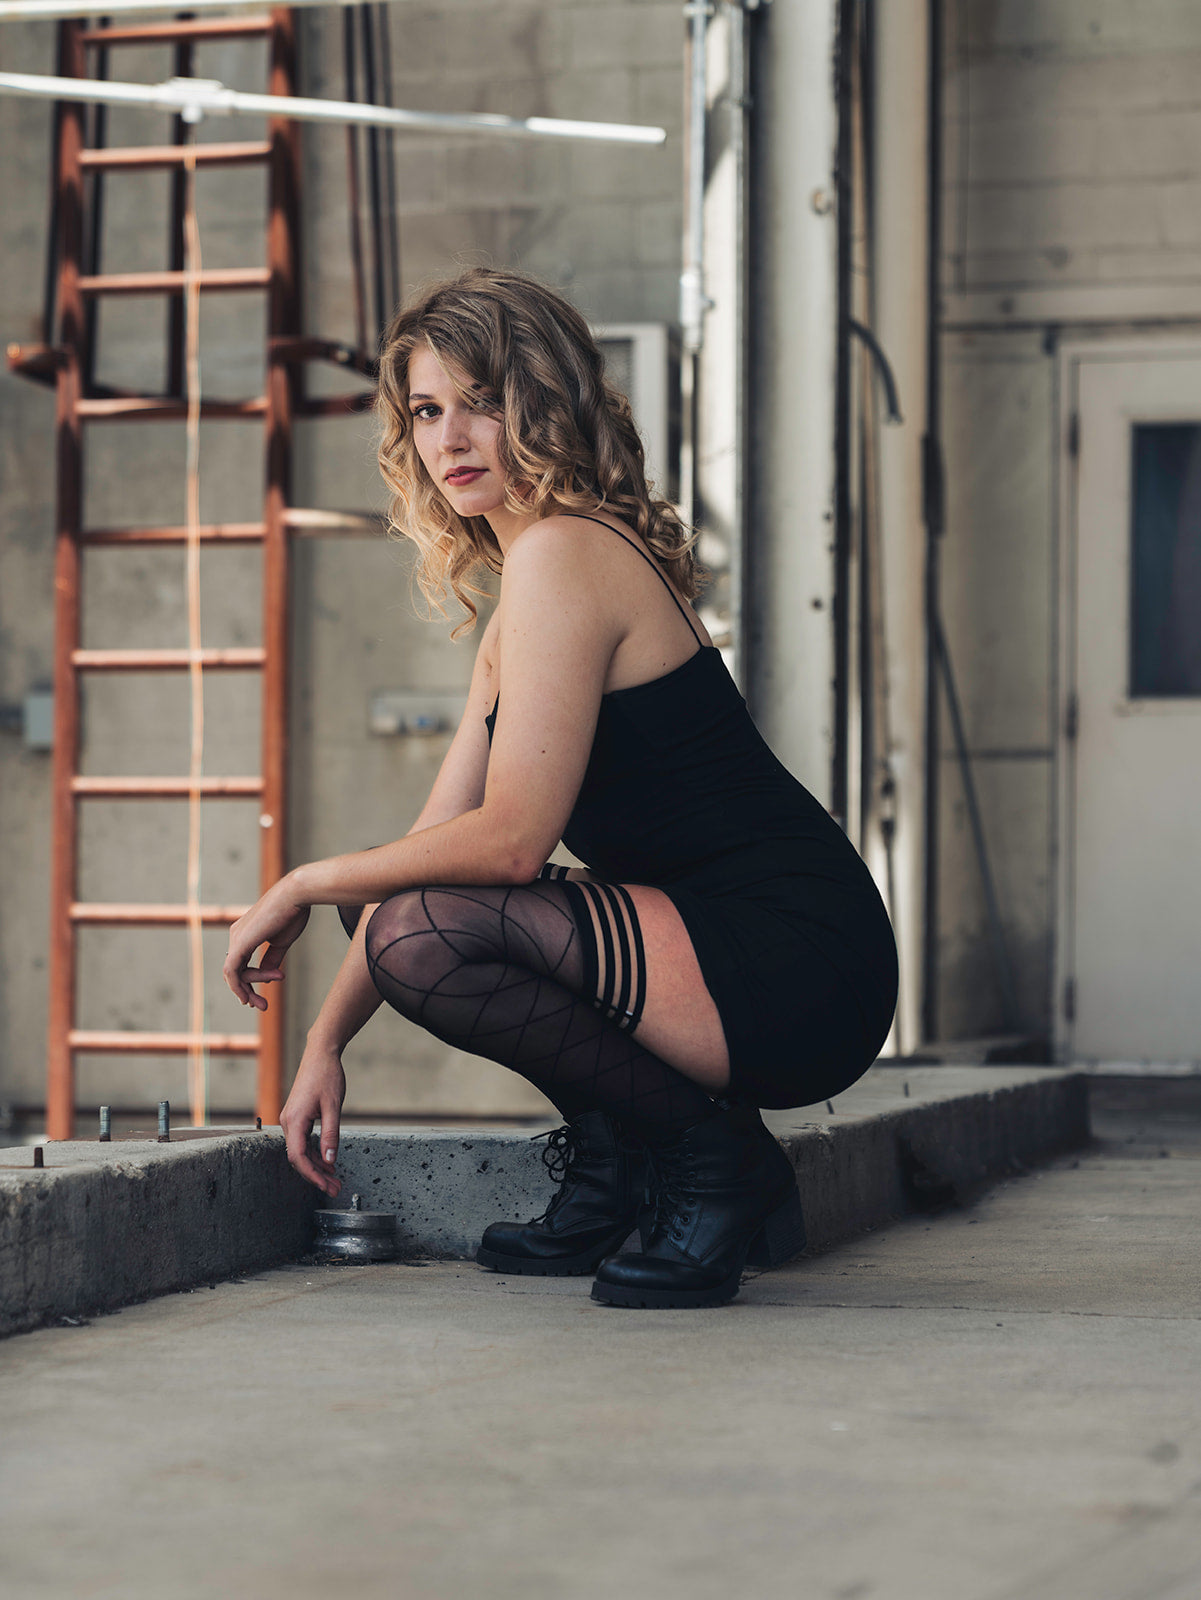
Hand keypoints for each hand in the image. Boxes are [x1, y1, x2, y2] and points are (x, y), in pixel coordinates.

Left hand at [223, 875, 310, 1009]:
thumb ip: (272, 958)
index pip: (242, 962)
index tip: (265, 994)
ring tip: (264, 1003)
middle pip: (236, 971)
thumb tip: (268, 975)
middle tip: (263, 1006)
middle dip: (247, 990)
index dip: (251, 980)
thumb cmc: (293, 913)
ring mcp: (236, 938)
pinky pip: (232, 971)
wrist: (296, 895)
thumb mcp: (281, 941)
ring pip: (235, 974)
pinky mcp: (239, 943)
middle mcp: (236, 934)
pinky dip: (237, 986)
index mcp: (245, 932)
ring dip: (248, 991)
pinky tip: (246, 998)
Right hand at [280, 1042, 345, 1196]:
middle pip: (299, 1157)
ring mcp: (290, 1120)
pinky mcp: (296, 1117)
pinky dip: (315, 1153)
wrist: (320, 1054)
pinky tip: (328, 1162)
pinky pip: (303, 1141)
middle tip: (334, 1188)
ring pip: (301, 1151)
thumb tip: (330, 1160)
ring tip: (334, 1179)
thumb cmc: (326, 1076)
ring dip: (317, 1166)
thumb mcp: (333, 1107)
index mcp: (294, 1120)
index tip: (325, 1186)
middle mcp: (287, 1122)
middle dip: (316, 1175)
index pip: (298, 1157)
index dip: (311, 1175)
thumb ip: (330, 1135)